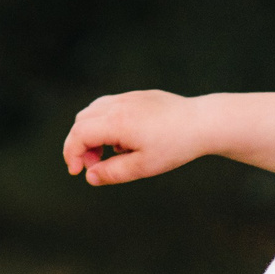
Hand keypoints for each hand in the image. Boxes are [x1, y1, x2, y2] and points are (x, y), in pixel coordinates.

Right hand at [62, 90, 204, 184]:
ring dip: (91, 133)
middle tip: (93, 166)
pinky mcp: (137, 96)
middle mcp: (118, 105)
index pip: (78, 135)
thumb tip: (89, 177)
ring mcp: (128, 97)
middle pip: (81, 121)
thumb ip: (112, 172)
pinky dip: (105, 123)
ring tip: (109, 153)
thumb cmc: (175, 145)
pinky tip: (124, 141)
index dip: (71, 154)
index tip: (77, 172)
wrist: (203, 122)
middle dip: (80, 145)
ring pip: (93, 111)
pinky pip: (109, 106)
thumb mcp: (143, 166)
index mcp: (117, 122)